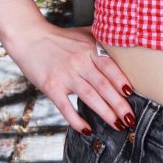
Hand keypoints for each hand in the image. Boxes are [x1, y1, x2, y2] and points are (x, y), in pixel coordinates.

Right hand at [6, 19, 135, 134]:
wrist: (30, 38)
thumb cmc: (59, 37)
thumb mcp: (83, 32)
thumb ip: (101, 38)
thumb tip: (121, 39)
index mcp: (89, 48)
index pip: (111, 67)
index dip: (122, 81)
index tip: (132, 94)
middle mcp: (80, 62)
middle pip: (104, 85)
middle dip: (119, 104)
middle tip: (130, 118)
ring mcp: (66, 75)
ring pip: (90, 97)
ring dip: (105, 113)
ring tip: (117, 124)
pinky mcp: (52, 87)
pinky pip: (66, 107)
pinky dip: (77, 120)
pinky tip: (87, 129)